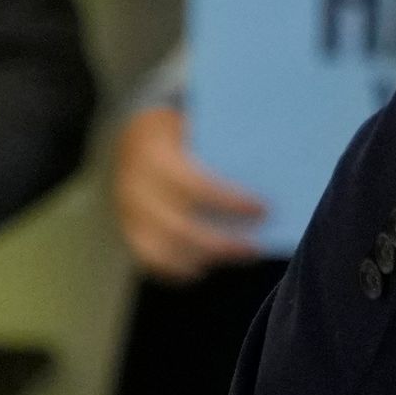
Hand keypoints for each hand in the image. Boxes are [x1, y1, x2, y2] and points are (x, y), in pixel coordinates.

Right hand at [114, 103, 267, 281]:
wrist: (131, 138)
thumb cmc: (176, 134)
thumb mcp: (192, 126)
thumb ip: (218, 147)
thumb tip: (267, 170)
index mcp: (155, 159)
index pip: (195, 187)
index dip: (231, 203)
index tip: (264, 210)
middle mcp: (137, 190)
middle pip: (180, 228)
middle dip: (223, 243)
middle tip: (256, 246)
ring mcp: (128, 214)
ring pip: (164, 251)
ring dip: (205, 259)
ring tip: (239, 255)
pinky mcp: (128, 231)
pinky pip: (150, 260)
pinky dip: (178, 268)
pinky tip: (205, 266)